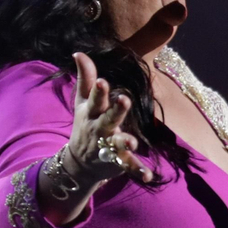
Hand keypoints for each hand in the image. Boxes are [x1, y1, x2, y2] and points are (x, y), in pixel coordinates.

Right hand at [67, 52, 152, 184]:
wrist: (79, 162)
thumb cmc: (85, 124)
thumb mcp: (82, 103)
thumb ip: (85, 78)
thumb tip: (79, 52)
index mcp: (92, 112)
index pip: (95, 99)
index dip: (98, 91)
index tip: (103, 81)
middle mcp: (99, 129)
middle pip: (107, 119)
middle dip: (115, 110)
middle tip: (124, 100)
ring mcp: (107, 146)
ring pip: (117, 143)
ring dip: (125, 142)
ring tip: (133, 142)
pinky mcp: (117, 161)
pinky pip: (127, 166)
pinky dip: (137, 171)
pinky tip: (148, 175)